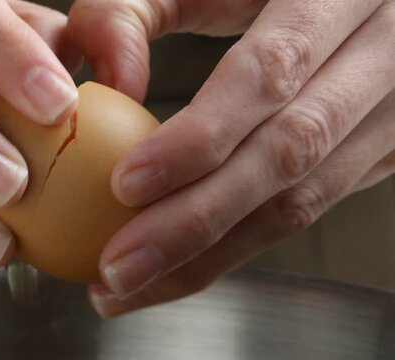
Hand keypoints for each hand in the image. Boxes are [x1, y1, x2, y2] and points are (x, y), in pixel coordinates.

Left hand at [67, 0, 394, 315]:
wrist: (361, 2)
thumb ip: (135, 10)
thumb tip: (111, 84)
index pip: (268, 73)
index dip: (198, 136)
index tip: (125, 184)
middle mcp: (380, 56)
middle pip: (288, 154)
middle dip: (195, 221)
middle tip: (119, 266)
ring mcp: (393, 111)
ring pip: (305, 199)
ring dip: (215, 255)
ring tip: (137, 285)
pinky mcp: (384, 149)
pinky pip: (311, 208)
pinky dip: (243, 244)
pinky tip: (188, 264)